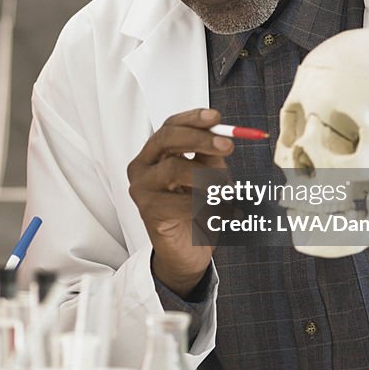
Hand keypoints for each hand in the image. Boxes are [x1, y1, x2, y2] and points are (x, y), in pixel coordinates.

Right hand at [127, 108, 232, 296]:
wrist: (187, 252)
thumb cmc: (196, 211)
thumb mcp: (210, 176)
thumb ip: (211, 157)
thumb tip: (222, 137)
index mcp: (156, 153)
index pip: (171, 125)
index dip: (193, 119)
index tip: (216, 118)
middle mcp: (143, 166)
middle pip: (167, 139)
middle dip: (200, 139)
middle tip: (227, 146)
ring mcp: (141, 188)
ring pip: (175, 168)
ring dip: (208, 179)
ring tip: (226, 191)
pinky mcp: (147, 210)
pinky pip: (180, 200)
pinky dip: (204, 206)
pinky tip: (215, 213)